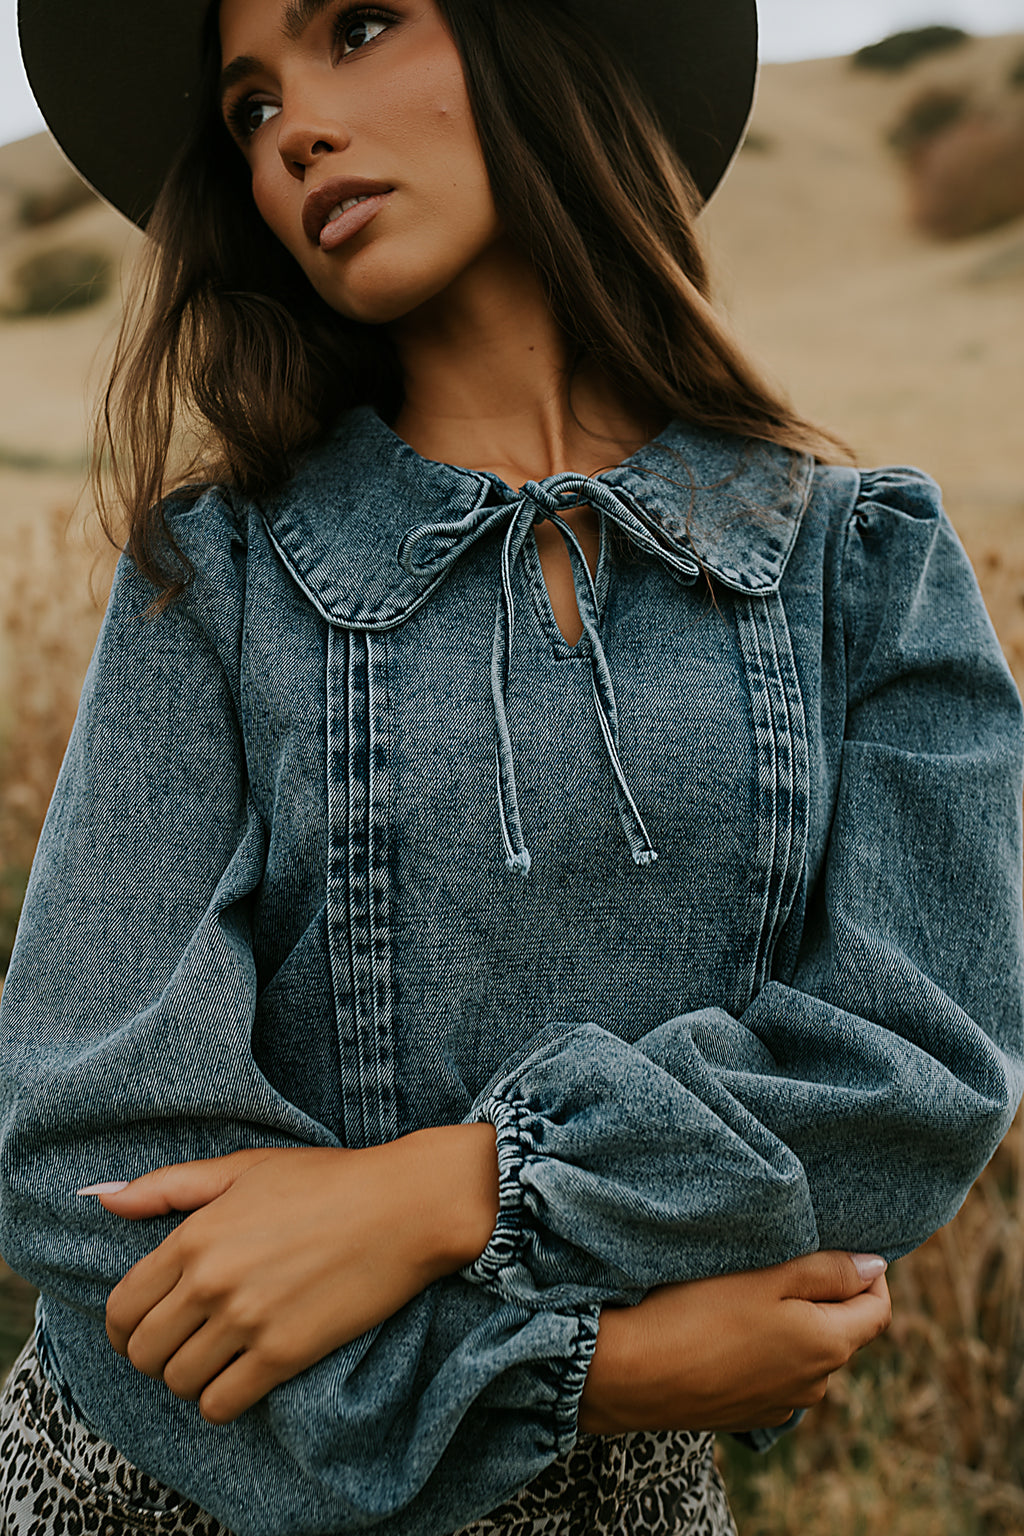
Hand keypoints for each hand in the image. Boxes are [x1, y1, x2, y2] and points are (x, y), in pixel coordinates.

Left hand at [85, 1127, 497, 1423]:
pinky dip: (221, 1401)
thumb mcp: (244, 1168)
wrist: (403, 1205)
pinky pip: (222, 1403)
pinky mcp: (285, 1352)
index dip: (124, 1328)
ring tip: (215, 1361)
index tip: (143, 1330)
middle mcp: (212, 1280)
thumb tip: (103, 1200)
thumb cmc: (327, 1180)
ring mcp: (247, 1319)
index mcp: (195, 1235)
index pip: (123, 1307)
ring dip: (190, 1379)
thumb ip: (169, 1186)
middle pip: (144, 1352)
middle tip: (181, 1346)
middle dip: (154, 1356)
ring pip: (180, 1382)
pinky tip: (240, 1380)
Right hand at [578, 1250, 891, 1434]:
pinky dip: (762, 1352)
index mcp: (829, 1345)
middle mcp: (815, 1384)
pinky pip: (772, 1376)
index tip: (835, 1246)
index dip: (867, 1274)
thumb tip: (877, 1267)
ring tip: (743, 1295)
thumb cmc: (697, 1311)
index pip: (878, 1309)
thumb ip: (829, 1270)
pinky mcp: (746, 1415)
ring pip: (803, 1354)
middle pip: (840, 1330)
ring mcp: (780, 1406)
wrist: (629, 1372)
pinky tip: (723, 1332)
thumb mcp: (768, 1274)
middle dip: (822, 1296)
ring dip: (789, 1325)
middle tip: (776, 1261)